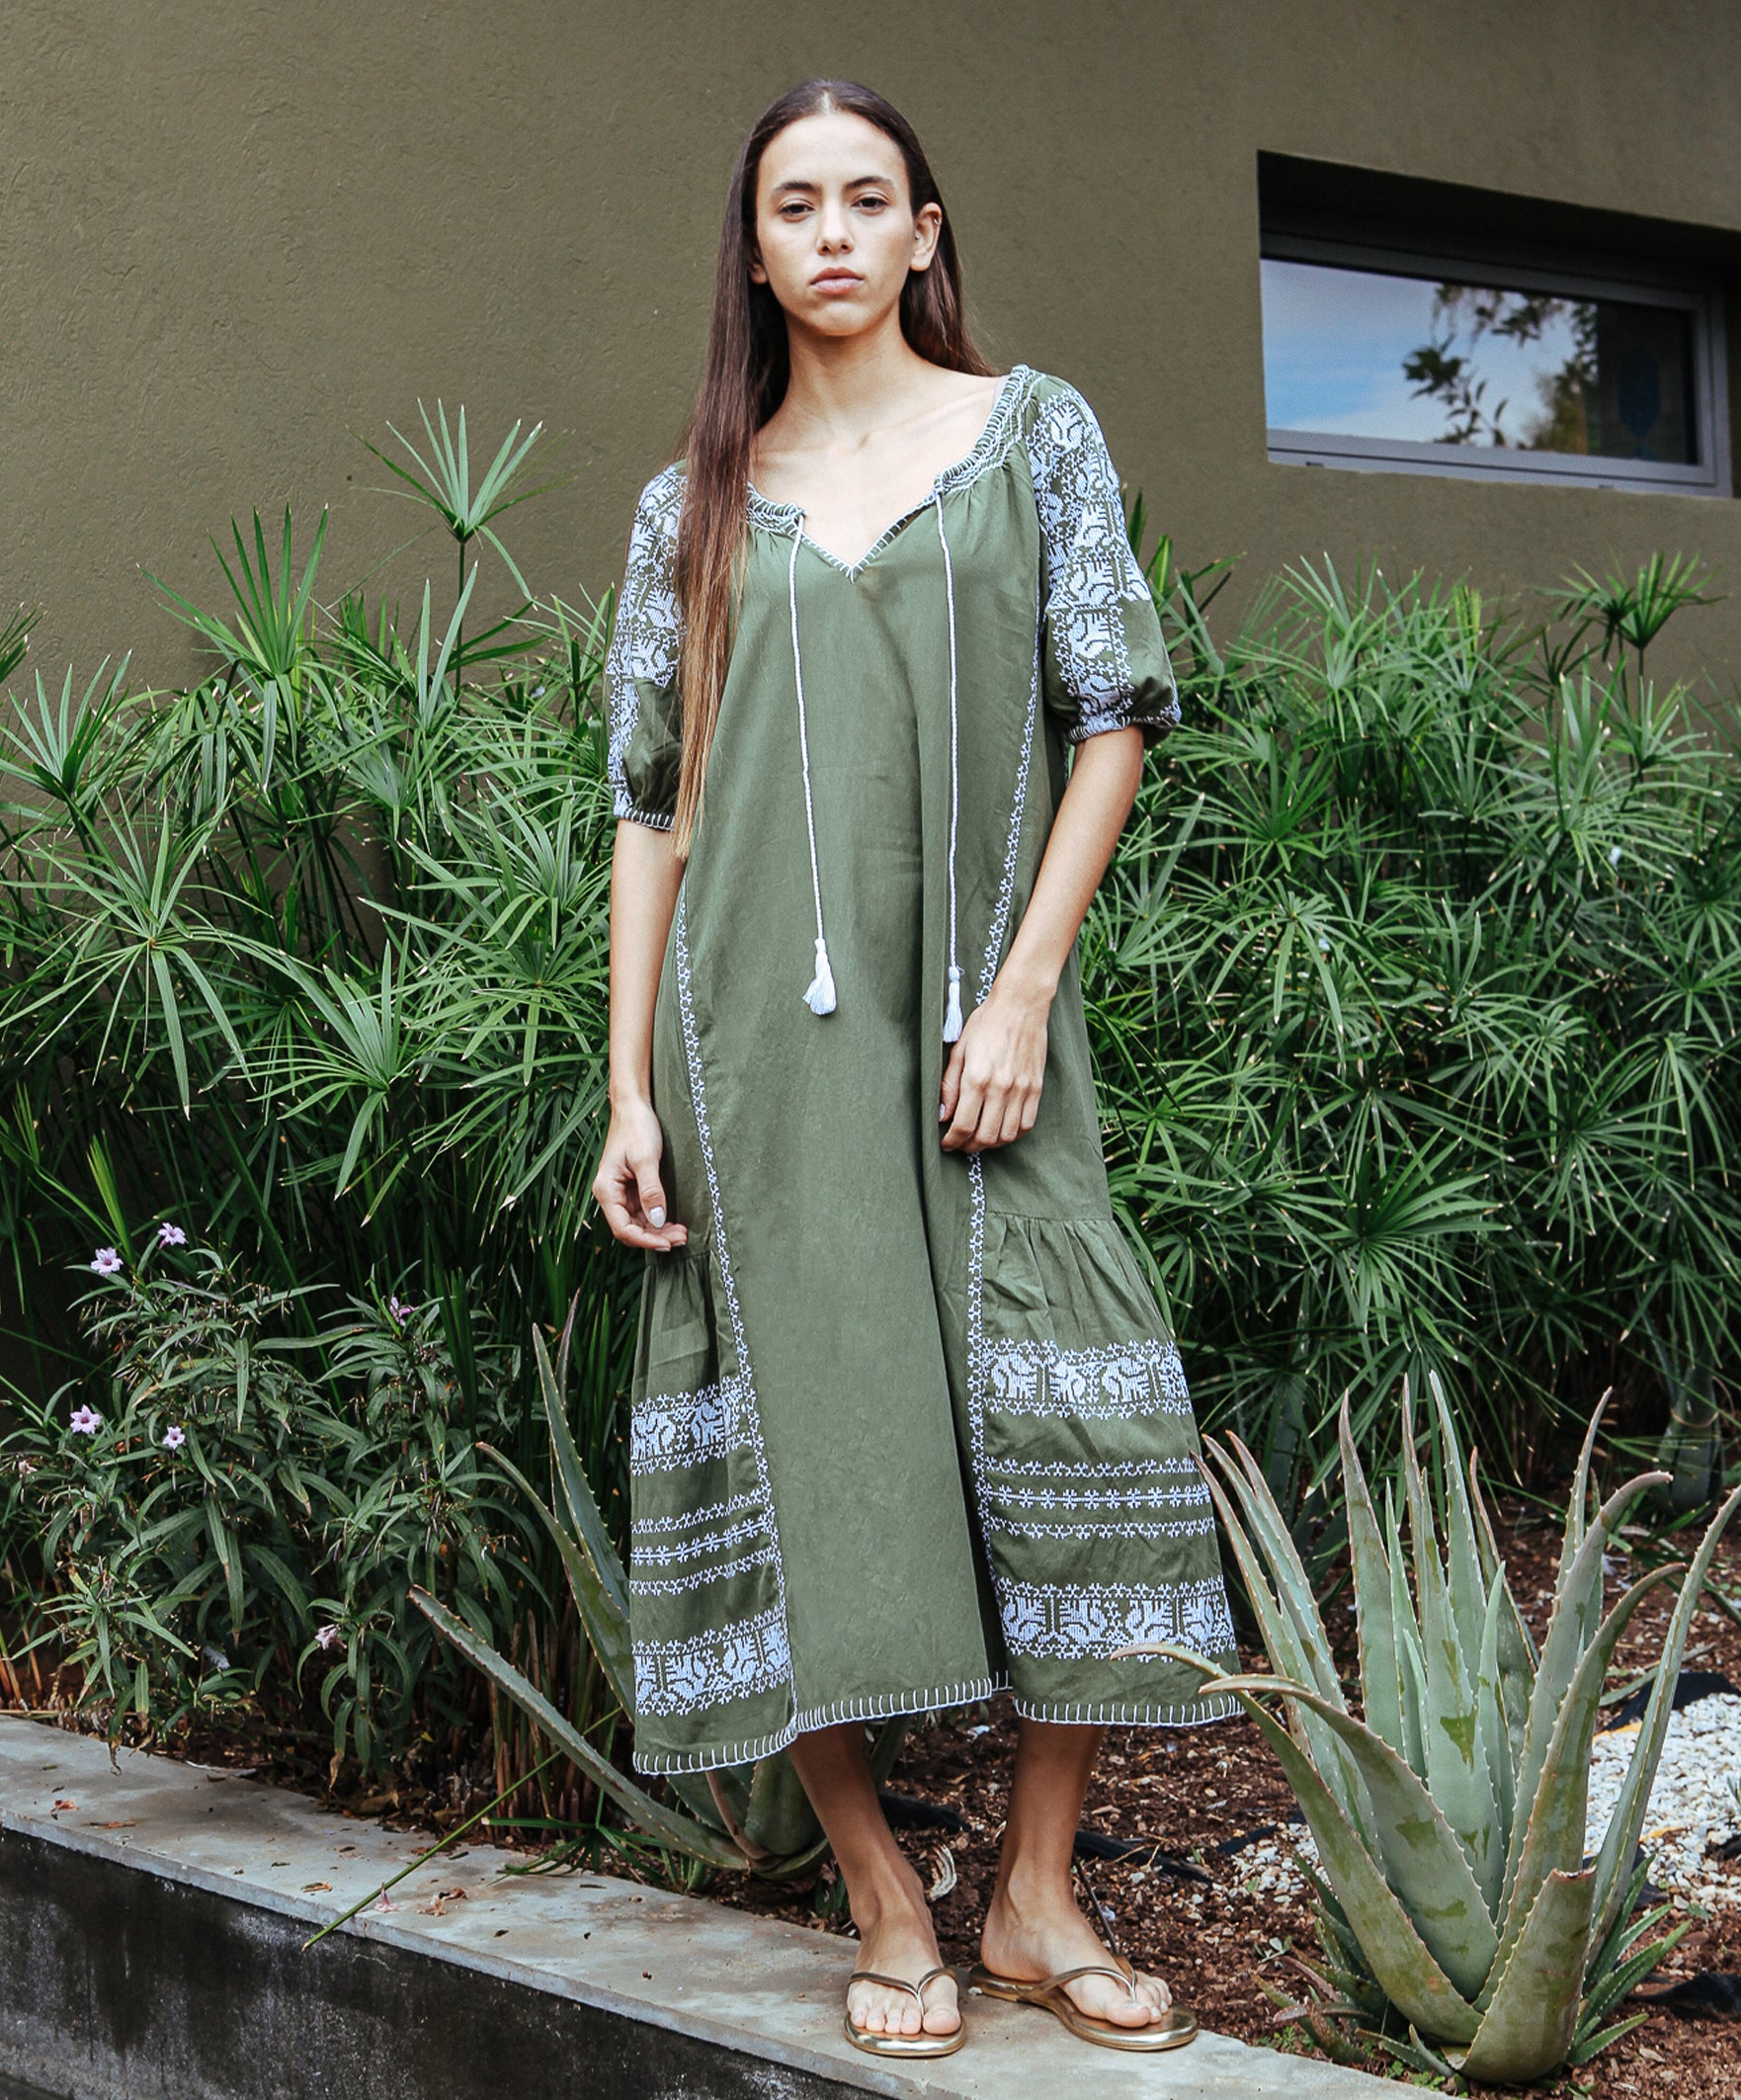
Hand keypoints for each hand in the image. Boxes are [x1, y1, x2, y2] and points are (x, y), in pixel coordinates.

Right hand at [593, 1097, 687, 1249]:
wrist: (634, 1107)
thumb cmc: (636, 1128)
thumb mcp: (645, 1159)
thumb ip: (651, 1190)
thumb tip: (657, 1220)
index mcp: (606, 1189)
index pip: (622, 1228)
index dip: (645, 1240)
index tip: (667, 1243)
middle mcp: (611, 1195)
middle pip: (630, 1229)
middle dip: (655, 1237)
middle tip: (681, 1238)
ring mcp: (622, 1192)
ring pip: (638, 1223)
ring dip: (658, 1231)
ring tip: (681, 1233)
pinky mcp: (633, 1188)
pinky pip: (644, 1212)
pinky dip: (658, 1219)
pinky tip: (673, 1222)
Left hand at [939, 976, 1048, 1152]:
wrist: (1021, 1005)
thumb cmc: (986, 1023)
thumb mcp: (959, 1050)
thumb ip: (949, 1086)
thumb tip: (943, 1116)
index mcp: (977, 1077)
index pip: (963, 1125)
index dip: (952, 1141)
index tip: (947, 1143)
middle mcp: (1000, 1087)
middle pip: (985, 1137)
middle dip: (969, 1147)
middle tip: (961, 1144)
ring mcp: (1021, 1089)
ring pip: (1007, 1135)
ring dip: (991, 1143)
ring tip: (980, 1138)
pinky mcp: (1036, 1088)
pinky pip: (1026, 1124)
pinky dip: (1013, 1134)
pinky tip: (1002, 1128)